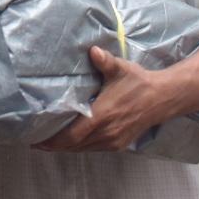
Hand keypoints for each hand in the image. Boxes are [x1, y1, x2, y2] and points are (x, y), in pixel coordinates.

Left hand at [35, 46, 169, 152]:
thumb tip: (93, 50)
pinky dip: (80, 146)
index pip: (73, 135)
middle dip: (54, 145)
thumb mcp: (120, 68)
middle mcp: (107, 132)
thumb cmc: (138, 82)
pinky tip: (71, 140)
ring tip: (48, 142)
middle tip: (35, 141)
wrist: (162, 98)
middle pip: (74, 145)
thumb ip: (104, 61)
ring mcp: (114, 141)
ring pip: (84, 149)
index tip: (36, 140)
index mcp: (103, 115)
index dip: (53, 140)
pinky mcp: (119, 144)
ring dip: (66, 147)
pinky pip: (94, 148)